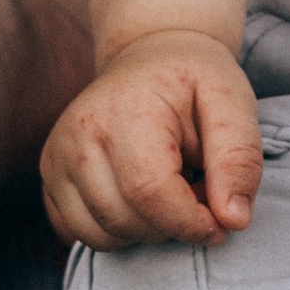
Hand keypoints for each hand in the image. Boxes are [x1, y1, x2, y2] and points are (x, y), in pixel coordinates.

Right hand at [41, 28, 262, 250]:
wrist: (150, 54)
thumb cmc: (193, 80)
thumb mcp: (232, 103)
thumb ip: (239, 159)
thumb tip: (233, 220)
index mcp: (126, 110)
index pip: (150, 193)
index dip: (191, 222)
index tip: (221, 224)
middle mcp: (78, 134)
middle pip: (125, 220)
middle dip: (172, 225)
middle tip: (197, 190)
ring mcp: (56, 157)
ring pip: (102, 236)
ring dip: (146, 230)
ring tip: (170, 189)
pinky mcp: (50, 176)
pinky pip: (81, 233)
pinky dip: (118, 231)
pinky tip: (140, 197)